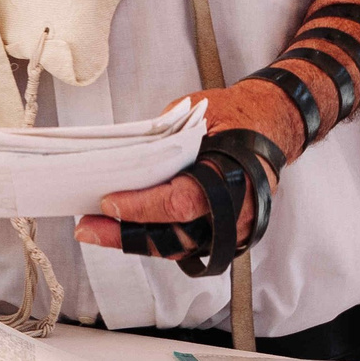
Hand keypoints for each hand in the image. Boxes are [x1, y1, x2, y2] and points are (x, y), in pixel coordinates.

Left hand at [75, 79, 297, 254]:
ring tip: (98, 230)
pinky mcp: (227, 235)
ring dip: (135, 241)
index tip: (107, 203)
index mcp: (232, 175)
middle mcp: (237, 211)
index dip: (141, 207)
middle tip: (88, 228)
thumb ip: (163, 140)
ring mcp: (235, 228)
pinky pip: (187, 244)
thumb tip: (120, 159)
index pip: (180, 202)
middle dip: (126, 236)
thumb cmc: (235, 115)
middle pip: (176, 237)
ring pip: (178, 246)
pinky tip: (126, 230)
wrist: (272, 123)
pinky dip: (155, 238)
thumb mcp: (196, 114)